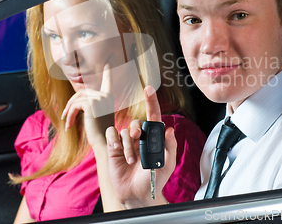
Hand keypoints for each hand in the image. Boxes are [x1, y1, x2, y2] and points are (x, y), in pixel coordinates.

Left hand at [62, 63, 114, 149]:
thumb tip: (78, 100)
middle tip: (65, 116)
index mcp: (109, 98)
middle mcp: (105, 96)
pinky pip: (75, 105)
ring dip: (68, 110)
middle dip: (71, 103)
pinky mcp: (91, 104)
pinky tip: (69, 126)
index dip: (108, 72)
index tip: (108, 62)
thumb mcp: (96, 115)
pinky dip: (69, 115)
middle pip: (82, 92)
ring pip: (77, 98)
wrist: (103, 143)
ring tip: (66, 121)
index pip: (108, 82)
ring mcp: (99, 99)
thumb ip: (91, 105)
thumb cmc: (99, 132)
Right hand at [105, 85, 176, 207]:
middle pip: (136, 122)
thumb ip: (170, 147)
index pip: (153, 116)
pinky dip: (114, 140)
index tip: (148, 89)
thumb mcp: (167, 164)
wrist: (137, 194)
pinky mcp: (114, 148)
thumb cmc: (154, 180)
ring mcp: (126, 142)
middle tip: (137, 139)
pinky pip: (111, 134)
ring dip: (127, 145)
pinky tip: (117, 150)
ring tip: (130, 161)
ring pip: (124, 130)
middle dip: (137, 129)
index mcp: (154, 139)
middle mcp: (140, 138)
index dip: (151, 101)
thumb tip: (169, 129)